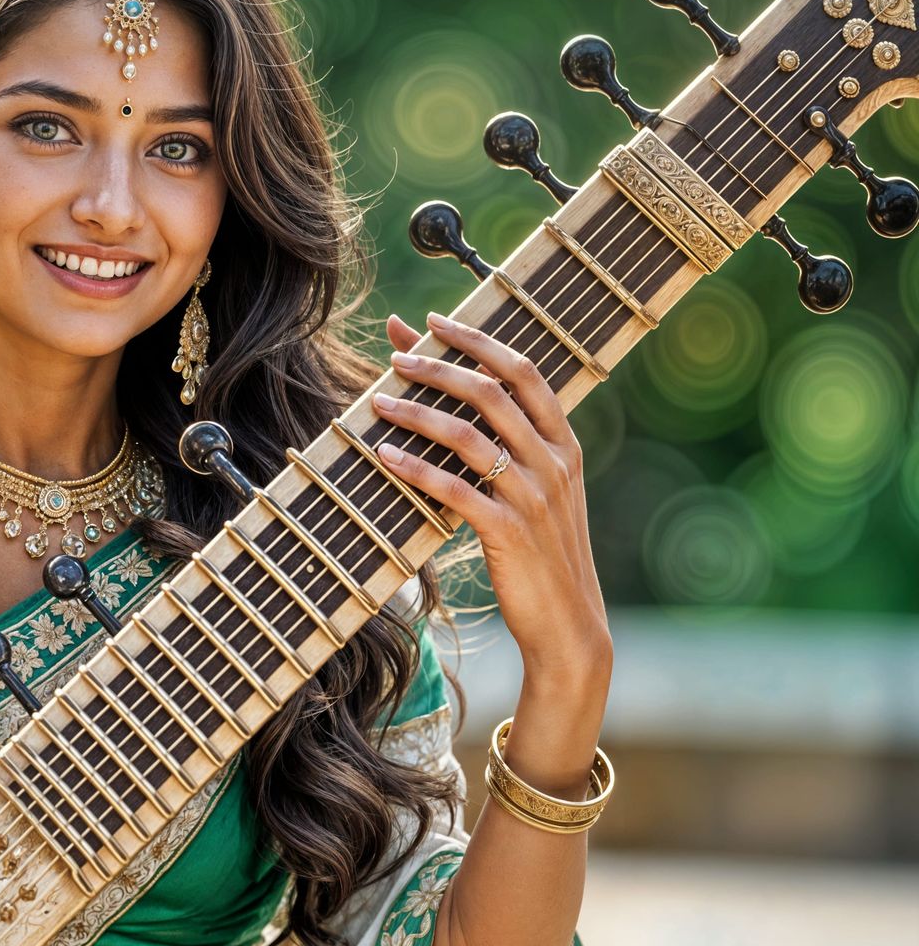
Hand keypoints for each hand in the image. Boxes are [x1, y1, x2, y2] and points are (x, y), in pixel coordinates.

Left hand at [372, 311, 610, 680]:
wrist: (569, 626)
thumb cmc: (542, 556)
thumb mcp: (540, 495)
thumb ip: (510, 449)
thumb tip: (460, 405)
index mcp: (564, 445)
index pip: (524, 371)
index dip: (478, 340)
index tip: (434, 320)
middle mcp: (553, 462)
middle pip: (491, 391)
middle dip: (438, 366)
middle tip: (395, 356)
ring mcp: (534, 497)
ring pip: (467, 435)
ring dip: (416, 413)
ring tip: (377, 402)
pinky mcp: (509, 533)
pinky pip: (454, 489)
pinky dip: (415, 469)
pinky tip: (384, 457)